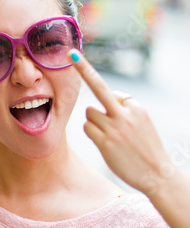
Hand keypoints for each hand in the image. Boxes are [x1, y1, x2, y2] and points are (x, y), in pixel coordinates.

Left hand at [68, 50, 171, 195]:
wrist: (157, 173)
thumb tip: (109, 99)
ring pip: (89, 113)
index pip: (112, 94)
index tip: (79, 59)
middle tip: (71, 53)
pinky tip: (104, 143)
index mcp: (136, 107)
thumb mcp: (143, 122)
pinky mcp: (105, 142)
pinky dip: (91, 133)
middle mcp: (125, 114)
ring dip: (93, 122)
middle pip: (99, 87)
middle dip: (83, 68)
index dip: (109, 103)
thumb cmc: (147, 147)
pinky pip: (87, 128)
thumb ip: (126, 108)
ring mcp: (114, 128)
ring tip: (109, 136)